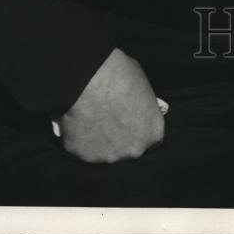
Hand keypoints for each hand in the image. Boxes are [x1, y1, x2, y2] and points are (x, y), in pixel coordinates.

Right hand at [56, 47, 164, 162]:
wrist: (89, 79)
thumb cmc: (120, 76)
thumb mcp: (143, 85)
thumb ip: (142, 105)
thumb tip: (137, 107)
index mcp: (152, 132)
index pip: (152, 138)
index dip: (142, 129)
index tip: (133, 120)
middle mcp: (134, 150)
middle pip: (130, 148)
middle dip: (123, 137)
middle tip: (111, 118)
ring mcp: (108, 157)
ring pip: (105, 151)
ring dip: (102, 139)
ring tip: (94, 118)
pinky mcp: (83, 156)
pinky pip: (84, 149)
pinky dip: (82, 139)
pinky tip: (81, 121)